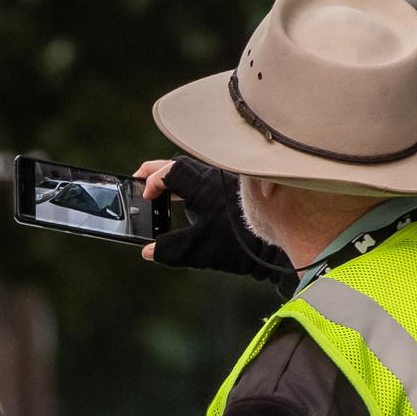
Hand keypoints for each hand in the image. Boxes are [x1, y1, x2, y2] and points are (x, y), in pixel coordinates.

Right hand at [134, 156, 294, 289]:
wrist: (275, 249)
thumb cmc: (240, 246)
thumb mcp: (198, 251)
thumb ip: (169, 250)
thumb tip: (148, 251)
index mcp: (202, 187)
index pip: (169, 171)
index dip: (152, 181)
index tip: (146, 196)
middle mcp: (214, 178)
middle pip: (179, 164)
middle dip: (157, 172)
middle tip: (141, 181)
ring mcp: (226, 183)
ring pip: (194, 171)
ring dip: (174, 178)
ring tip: (161, 193)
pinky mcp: (234, 192)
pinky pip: (206, 180)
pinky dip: (190, 186)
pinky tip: (188, 202)